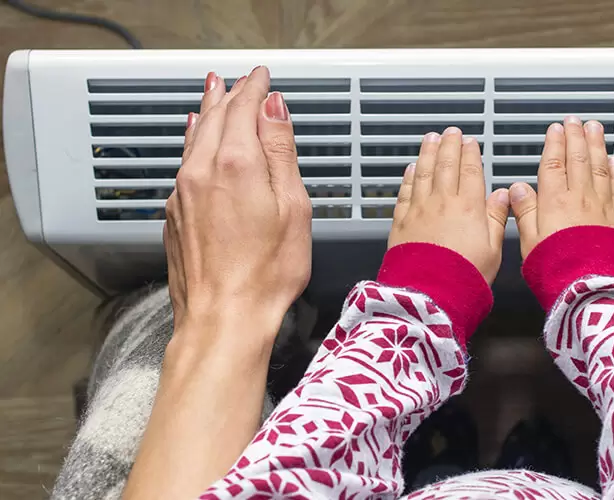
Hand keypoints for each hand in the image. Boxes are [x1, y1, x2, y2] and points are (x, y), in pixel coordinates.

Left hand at [164, 67, 311, 336]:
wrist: (224, 317)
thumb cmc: (266, 273)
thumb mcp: (293, 207)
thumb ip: (280, 152)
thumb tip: (274, 109)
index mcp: (237, 165)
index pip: (244, 108)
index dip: (255, 88)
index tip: (263, 77)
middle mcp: (202, 172)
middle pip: (216, 117)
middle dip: (232, 94)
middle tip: (243, 81)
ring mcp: (183, 193)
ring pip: (195, 137)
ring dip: (208, 111)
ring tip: (214, 93)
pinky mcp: (175, 214)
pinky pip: (183, 161)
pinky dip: (194, 140)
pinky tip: (196, 138)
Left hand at [388, 127, 508, 283]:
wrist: (429, 294)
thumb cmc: (463, 278)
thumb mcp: (493, 250)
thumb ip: (496, 218)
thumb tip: (502, 196)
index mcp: (469, 208)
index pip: (471, 171)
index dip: (470, 153)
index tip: (470, 142)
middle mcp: (442, 203)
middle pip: (446, 165)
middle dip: (449, 145)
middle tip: (450, 133)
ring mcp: (419, 210)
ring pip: (424, 172)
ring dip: (428, 153)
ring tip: (430, 139)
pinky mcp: (401, 222)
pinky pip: (405, 191)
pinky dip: (410, 177)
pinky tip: (412, 169)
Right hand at [509, 117, 613, 257]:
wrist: (592, 288)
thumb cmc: (557, 270)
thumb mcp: (528, 242)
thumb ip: (524, 212)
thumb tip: (517, 190)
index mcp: (555, 203)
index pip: (554, 164)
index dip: (554, 144)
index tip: (555, 130)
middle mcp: (581, 200)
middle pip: (578, 159)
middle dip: (576, 136)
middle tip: (575, 121)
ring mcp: (603, 208)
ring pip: (600, 167)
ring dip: (597, 145)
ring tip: (595, 129)